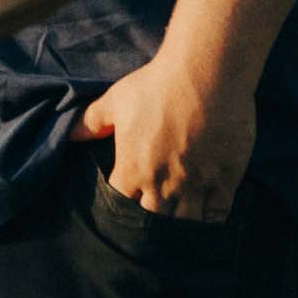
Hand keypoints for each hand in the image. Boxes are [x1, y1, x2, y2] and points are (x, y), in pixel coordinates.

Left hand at [76, 52, 251, 220]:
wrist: (205, 76)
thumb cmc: (156, 85)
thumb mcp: (116, 100)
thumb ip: (93, 121)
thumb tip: (71, 136)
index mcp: (132, 168)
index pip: (122, 201)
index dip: (125, 199)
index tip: (131, 191)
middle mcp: (163, 184)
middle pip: (153, 217)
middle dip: (152, 215)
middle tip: (157, 204)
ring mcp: (196, 185)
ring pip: (185, 221)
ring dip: (180, 219)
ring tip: (181, 210)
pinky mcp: (226, 181)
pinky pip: (217, 214)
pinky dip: (210, 216)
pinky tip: (208, 208)